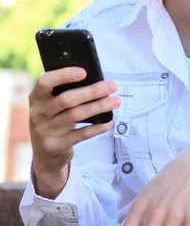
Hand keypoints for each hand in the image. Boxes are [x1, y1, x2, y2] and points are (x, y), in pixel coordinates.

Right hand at [29, 67, 120, 196]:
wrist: (44, 154)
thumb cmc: (54, 119)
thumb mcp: (51, 105)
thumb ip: (64, 92)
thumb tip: (95, 80)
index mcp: (36, 97)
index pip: (45, 82)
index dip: (63, 75)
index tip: (84, 72)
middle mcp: (38, 113)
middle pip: (67, 99)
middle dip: (92, 91)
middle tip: (113, 85)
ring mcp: (45, 131)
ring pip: (76, 115)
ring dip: (99, 106)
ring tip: (116, 101)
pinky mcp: (55, 145)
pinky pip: (81, 134)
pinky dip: (97, 127)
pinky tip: (108, 122)